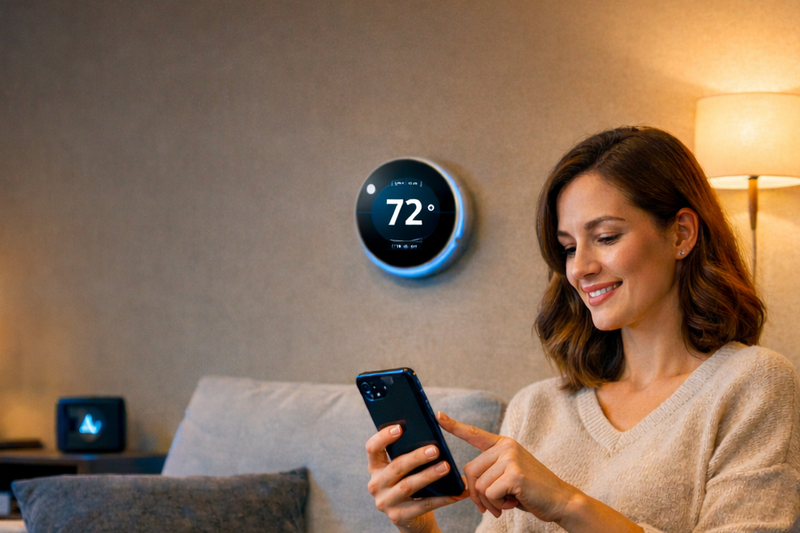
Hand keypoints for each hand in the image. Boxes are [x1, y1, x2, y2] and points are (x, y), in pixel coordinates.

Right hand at [365, 424, 468, 532]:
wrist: (412, 518)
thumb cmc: (409, 484)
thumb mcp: (404, 469)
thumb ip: (408, 453)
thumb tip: (432, 436)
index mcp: (376, 467)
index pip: (372, 448)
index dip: (383, 437)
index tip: (400, 427)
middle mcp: (376, 484)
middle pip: (395, 466)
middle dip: (416, 457)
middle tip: (435, 450)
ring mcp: (385, 501)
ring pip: (408, 486)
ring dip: (428, 475)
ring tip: (446, 467)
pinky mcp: (398, 516)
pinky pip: (422, 506)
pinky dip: (440, 499)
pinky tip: (454, 493)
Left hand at [437, 411, 575, 521]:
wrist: (560, 500)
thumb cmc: (530, 491)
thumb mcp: (506, 477)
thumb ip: (488, 474)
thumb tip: (463, 486)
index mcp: (503, 444)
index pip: (474, 434)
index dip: (454, 426)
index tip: (438, 415)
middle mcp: (506, 446)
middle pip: (470, 471)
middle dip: (477, 494)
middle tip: (491, 506)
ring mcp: (511, 458)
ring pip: (479, 485)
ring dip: (489, 502)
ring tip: (505, 503)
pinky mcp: (515, 474)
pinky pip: (490, 494)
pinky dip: (497, 505)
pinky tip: (512, 503)